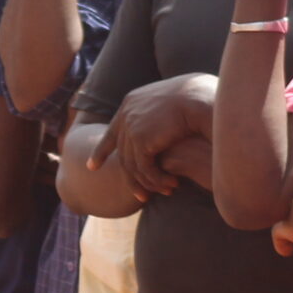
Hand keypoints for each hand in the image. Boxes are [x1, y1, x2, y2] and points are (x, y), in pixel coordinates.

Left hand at [92, 75, 216, 198]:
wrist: (200, 96)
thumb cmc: (197, 97)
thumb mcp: (173, 102)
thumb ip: (162, 115)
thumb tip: (166, 123)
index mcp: (131, 102)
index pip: (113, 131)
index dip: (102, 150)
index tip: (92, 167)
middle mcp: (126, 113)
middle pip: (121, 153)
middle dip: (130, 178)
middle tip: (140, 196)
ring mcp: (131, 126)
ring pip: (132, 165)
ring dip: (147, 183)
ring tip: (163, 192)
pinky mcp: (141, 139)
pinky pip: (144, 168)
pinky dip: (157, 180)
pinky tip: (170, 185)